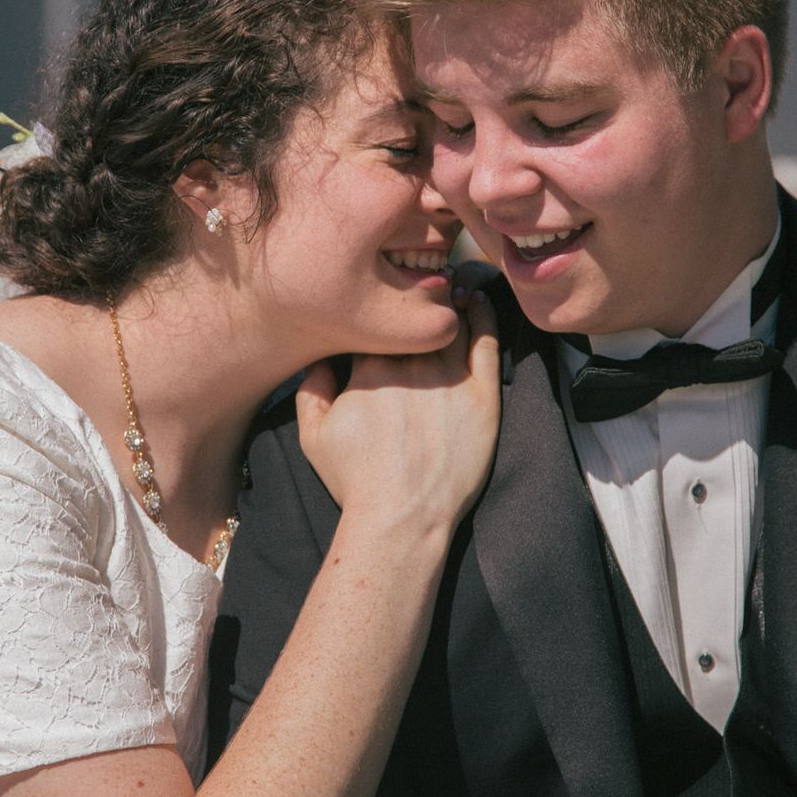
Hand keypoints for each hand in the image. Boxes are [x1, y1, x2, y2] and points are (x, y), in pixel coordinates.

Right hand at [295, 290, 499, 538]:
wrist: (401, 518)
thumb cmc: (355, 480)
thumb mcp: (312, 435)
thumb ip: (310, 389)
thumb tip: (318, 358)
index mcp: (368, 366)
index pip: (377, 319)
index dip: (380, 306)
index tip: (384, 295)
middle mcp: (409, 363)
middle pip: (415, 313)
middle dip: (416, 293)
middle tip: (420, 279)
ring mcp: (448, 378)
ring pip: (451, 319)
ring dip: (449, 296)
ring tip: (450, 283)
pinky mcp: (481, 395)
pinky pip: (486, 342)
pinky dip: (483, 316)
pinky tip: (478, 302)